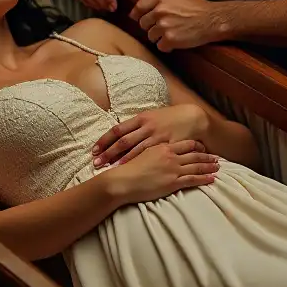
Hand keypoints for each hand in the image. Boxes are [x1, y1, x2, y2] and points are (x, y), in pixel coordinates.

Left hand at [92, 103, 209, 167]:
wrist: (193, 118)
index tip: (94, 149)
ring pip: (133, 148)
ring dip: (119, 158)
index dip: (105, 140)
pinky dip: (137, 161)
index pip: (118, 129)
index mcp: (141, 118)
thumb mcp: (152, 117)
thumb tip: (120, 135)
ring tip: (107, 167)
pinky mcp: (166, 144)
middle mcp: (146, 126)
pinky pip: (149, 154)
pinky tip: (130, 168)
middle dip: (107, 151)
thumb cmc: (170, 118)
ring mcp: (156, 136)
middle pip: (122, 140)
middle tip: (96, 162)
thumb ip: (137, 126)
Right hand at [106, 140, 218, 203]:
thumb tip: (158, 150)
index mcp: (163, 147)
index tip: (203, 148)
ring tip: (217, 167)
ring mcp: (173, 169)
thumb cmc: (129, 167)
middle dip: (206, 157)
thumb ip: (153, 150)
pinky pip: (193, 180)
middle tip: (216, 158)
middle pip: (194, 155)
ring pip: (196, 166)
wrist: (124, 180)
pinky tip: (212, 179)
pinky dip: (204, 179)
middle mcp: (171, 156)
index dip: (196, 146)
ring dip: (208, 167)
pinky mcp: (173, 182)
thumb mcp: (141, 152)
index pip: (185, 144)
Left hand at [128, 0, 222, 51]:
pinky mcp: (170, 39)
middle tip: (162, 30)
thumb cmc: (200, 8)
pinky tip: (176, 43)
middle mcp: (160, 11)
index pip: (139, 7)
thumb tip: (151, 8)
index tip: (136, 19)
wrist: (213, 19)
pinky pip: (160, 47)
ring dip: (160, 38)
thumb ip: (163, 2)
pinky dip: (167, 47)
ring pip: (151, 36)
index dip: (136, 14)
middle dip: (151, 28)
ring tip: (173, 36)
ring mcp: (164, 25)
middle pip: (143, 24)